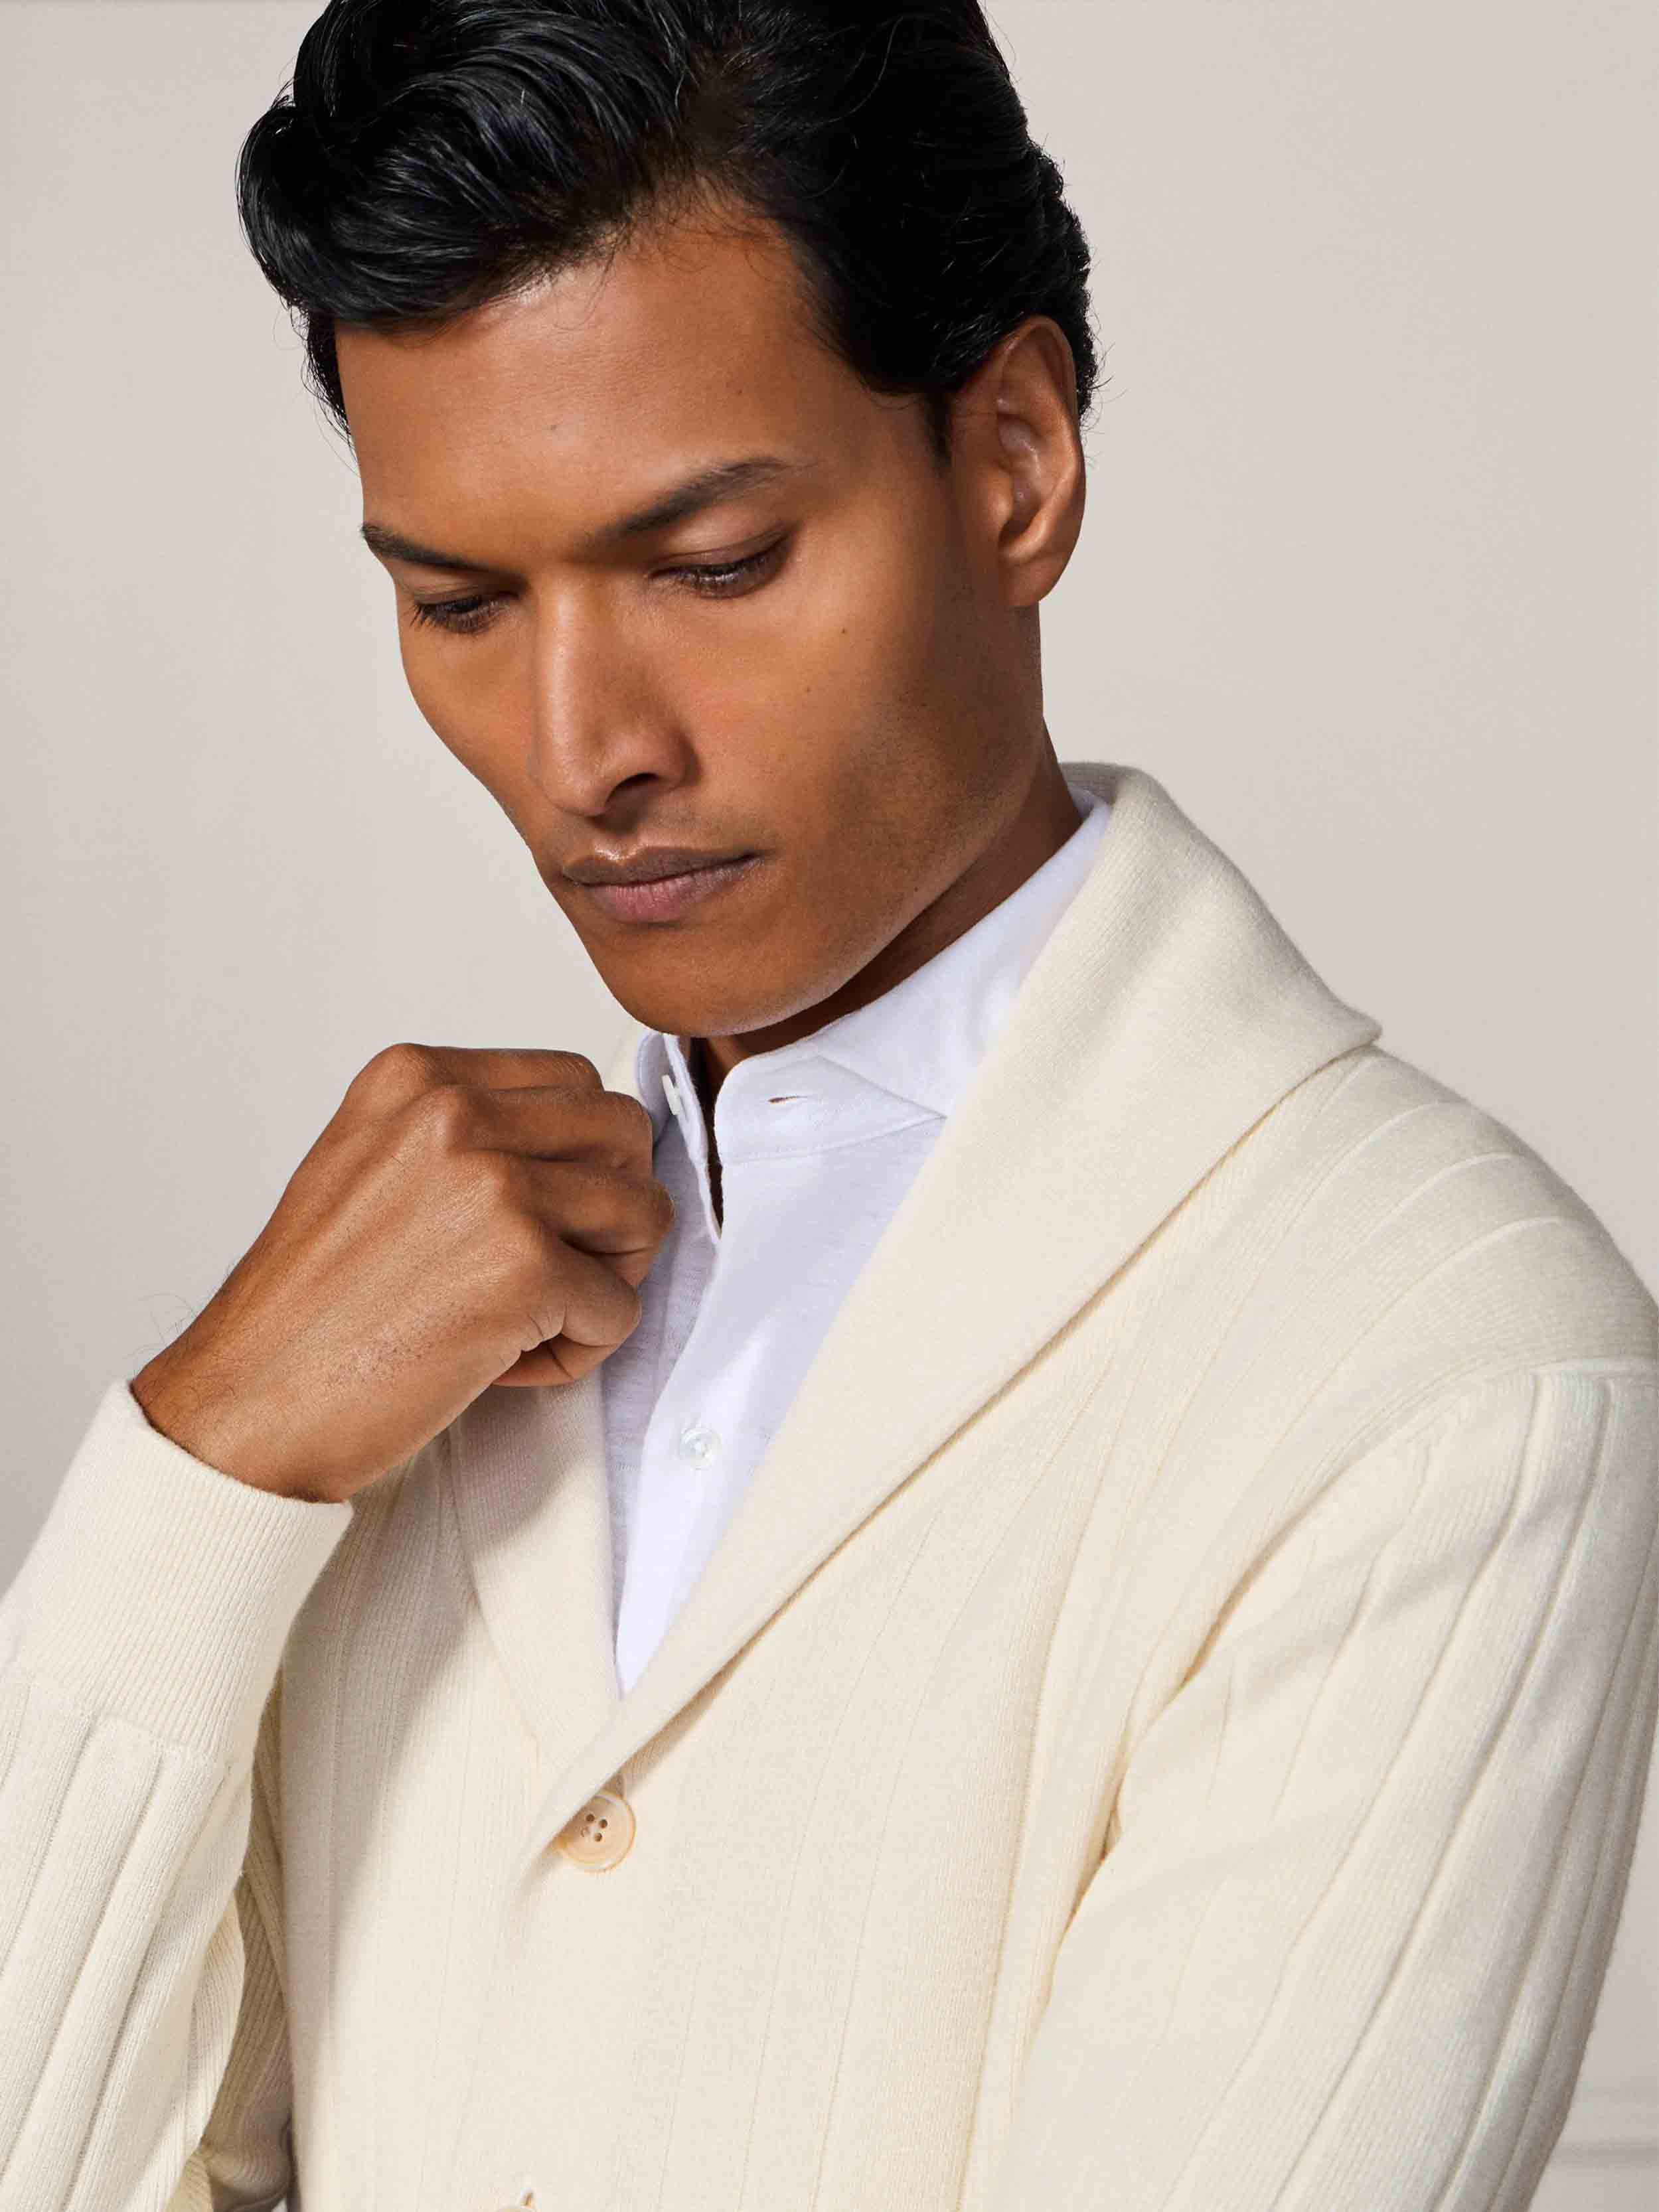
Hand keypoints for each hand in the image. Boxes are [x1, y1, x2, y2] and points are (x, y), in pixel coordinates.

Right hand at [129, 1043, 671, 1503]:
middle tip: (562, 1271)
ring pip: (644, 1211)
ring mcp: (494, 1185)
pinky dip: (582, 1348)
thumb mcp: (370, 1164)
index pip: (573, 1082)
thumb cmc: (311, 1309)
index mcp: (416, 1077)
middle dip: (615, 1208)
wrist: (250, 1402)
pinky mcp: (524, 1267)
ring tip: (533, 1321)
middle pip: (624, 1133)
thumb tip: (577, 1146)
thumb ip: (462, 1134)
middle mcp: (454, 1113)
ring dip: (608, 1279)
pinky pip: (621, 1308)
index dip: (580, 1160)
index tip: (538, 1218)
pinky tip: (506, 1364)